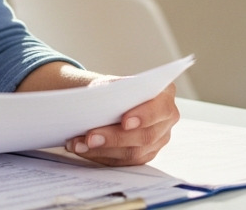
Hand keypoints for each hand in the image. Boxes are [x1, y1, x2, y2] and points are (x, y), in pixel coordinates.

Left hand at [63, 82, 179, 165]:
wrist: (111, 100)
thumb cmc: (113, 89)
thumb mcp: (112, 84)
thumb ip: (111, 91)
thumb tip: (98, 103)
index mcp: (164, 96)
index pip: (160, 109)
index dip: (144, 116)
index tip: (124, 121)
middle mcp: (166, 120)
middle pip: (145, 136)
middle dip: (115, 138)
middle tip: (90, 138)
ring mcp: (158, 140)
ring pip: (134, 153)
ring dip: (103, 150)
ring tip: (78, 145)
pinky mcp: (145, 155)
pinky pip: (125, 162)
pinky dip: (101, 156)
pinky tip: (83, 150)